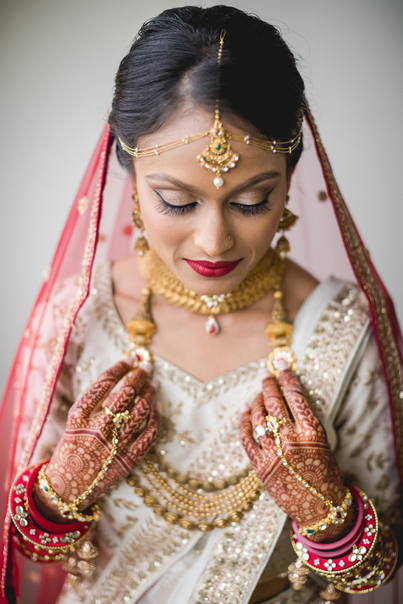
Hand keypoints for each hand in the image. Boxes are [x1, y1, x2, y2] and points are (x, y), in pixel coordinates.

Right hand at [35, 361, 159, 519]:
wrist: (66, 490)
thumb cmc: (71, 450)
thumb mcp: (74, 423)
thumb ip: (93, 403)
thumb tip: (121, 379)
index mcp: (80, 416)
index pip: (104, 382)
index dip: (121, 367)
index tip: (131, 359)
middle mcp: (98, 428)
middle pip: (126, 393)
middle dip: (140, 375)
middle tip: (147, 367)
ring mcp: (115, 445)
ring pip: (141, 410)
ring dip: (151, 393)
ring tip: (153, 384)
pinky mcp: (128, 460)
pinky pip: (150, 434)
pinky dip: (157, 418)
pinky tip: (157, 408)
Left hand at [240, 368, 354, 542]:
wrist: (320, 509)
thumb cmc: (325, 474)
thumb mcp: (322, 442)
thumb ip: (304, 420)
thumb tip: (285, 396)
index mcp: (311, 432)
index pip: (295, 394)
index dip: (286, 375)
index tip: (280, 364)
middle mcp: (290, 440)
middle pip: (273, 402)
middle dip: (268, 385)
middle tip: (265, 375)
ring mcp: (273, 453)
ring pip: (258, 417)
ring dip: (257, 401)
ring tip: (258, 394)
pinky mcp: (260, 465)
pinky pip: (246, 436)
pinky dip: (243, 420)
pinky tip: (245, 409)